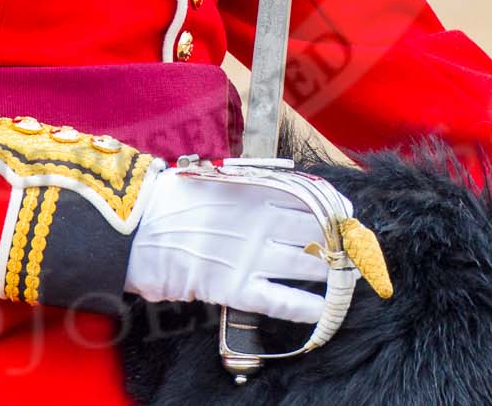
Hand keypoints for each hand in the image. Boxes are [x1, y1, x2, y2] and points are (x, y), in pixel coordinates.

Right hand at [123, 167, 335, 322]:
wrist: (134, 229)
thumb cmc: (168, 202)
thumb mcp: (212, 180)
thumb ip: (245, 186)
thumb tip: (276, 187)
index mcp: (253, 192)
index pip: (308, 198)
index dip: (333, 207)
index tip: (349, 213)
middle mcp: (259, 222)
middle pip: (315, 231)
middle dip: (340, 241)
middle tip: (358, 249)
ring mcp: (249, 255)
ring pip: (307, 265)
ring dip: (333, 273)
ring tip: (350, 279)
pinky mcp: (235, 287)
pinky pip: (280, 299)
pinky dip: (305, 307)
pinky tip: (324, 311)